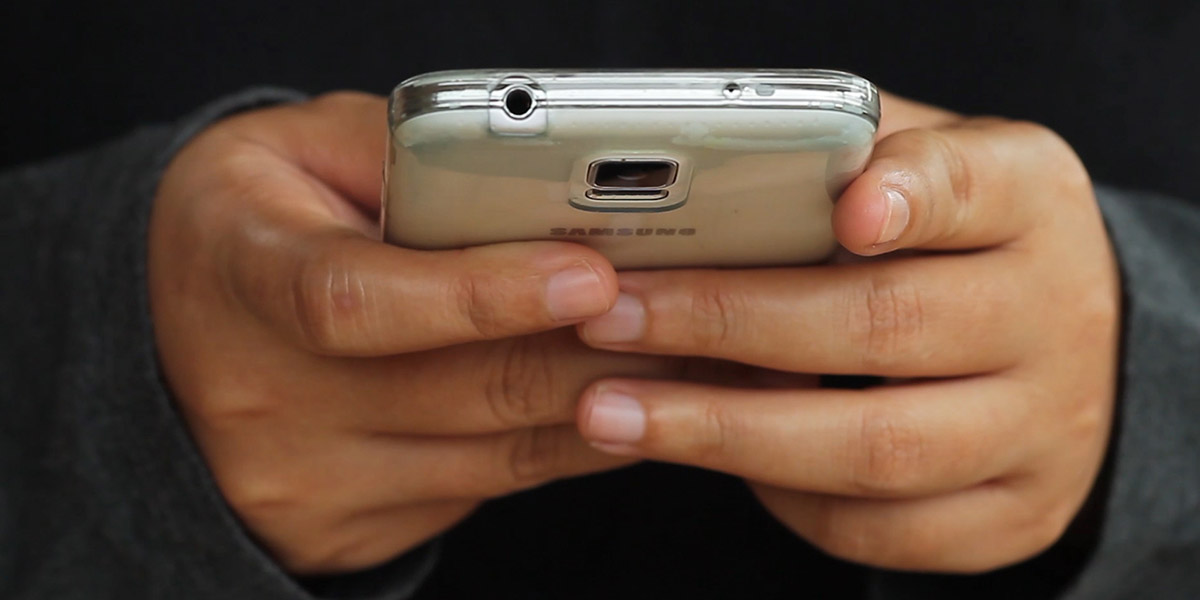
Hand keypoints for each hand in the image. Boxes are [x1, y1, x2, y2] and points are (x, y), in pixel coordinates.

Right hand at [148, 93, 675, 573]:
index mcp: (243, 280)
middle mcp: (266, 399)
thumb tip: (525, 178)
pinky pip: (489, 489)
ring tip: (678, 351)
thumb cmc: (248, 225)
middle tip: (685, 307)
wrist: (165, 339)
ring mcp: (307, 479)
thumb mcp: (289, 153)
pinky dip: (565, 444)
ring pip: (495, 452)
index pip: (360, 302)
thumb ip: (397, 153)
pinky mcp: (351, 526)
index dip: (481, 293)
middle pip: (460, 390)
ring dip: (603, 400)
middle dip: (592, 349)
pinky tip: (616, 400)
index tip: (588, 275)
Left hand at [573, 93, 1120, 572]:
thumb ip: (837, 158)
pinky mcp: (1013, 514)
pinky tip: (715, 456)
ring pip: (877, 448)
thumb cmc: (955, 242)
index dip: (909, 197)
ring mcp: (1044, 429)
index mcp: (1028, 200)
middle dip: (730, 323)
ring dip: (726, 431)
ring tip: (613, 411)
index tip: (845, 210)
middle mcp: (1052, 314)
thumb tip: (698, 176)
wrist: (1066, 348)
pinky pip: (882, 527)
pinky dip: (784, 497)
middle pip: (888, 325)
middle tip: (613, 318)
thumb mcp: (919, 169)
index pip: (973, 186)